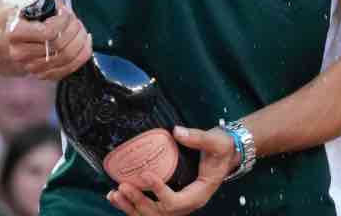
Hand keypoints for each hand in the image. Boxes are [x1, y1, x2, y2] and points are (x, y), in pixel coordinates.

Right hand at [5, 0, 90, 79]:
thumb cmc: (8, 6)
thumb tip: (62, 8)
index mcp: (14, 31)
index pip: (49, 32)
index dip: (64, 21)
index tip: (65, 11)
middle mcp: (19, 52)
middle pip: (60, 47)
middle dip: (75, 31)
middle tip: (76, 20)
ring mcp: (26, 65)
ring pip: (64, 60)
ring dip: (80, 44)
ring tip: (80, 31)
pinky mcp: (34, 72)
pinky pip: (62, 71)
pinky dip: (78, 59)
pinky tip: (82, 45)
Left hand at [107, 126, 239, 214]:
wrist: (225, 154)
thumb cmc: (221, 149)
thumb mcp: (216, 142)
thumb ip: (198, 138)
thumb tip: (177, 131)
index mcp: (199, 193)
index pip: (177, 202)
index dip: (160, 192)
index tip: (146, 175)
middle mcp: (187, 203)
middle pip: (161, 212)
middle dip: (140, 202)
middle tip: (124, 186)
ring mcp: (177, 204)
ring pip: (152, 214)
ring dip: (132, 207)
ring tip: (115, 194)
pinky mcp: (168, 199)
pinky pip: (149, 208)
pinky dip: (131, 205)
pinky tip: (116, 196)